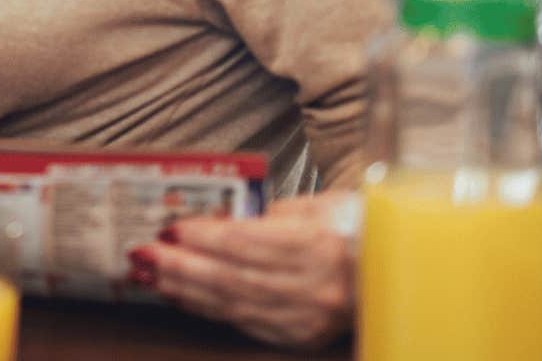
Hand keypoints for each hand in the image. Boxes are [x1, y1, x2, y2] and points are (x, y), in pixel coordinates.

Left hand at [136, 193, 355, 349]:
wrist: (396, 271)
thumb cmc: (356, 228)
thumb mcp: (318, 205)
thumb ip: (269, 213)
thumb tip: (219, 218)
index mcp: (320, 247)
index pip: (247, 243)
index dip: (205, 237)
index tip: (172, 227)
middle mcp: (313, 288)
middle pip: (231, 278)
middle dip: (181, 266)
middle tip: (144, 253)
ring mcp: (306, 317)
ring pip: (231, 304)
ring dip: (185, 290)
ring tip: (151, 275)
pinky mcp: (299, 336)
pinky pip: (243, 322)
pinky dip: (207, 308)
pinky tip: (182, 296)